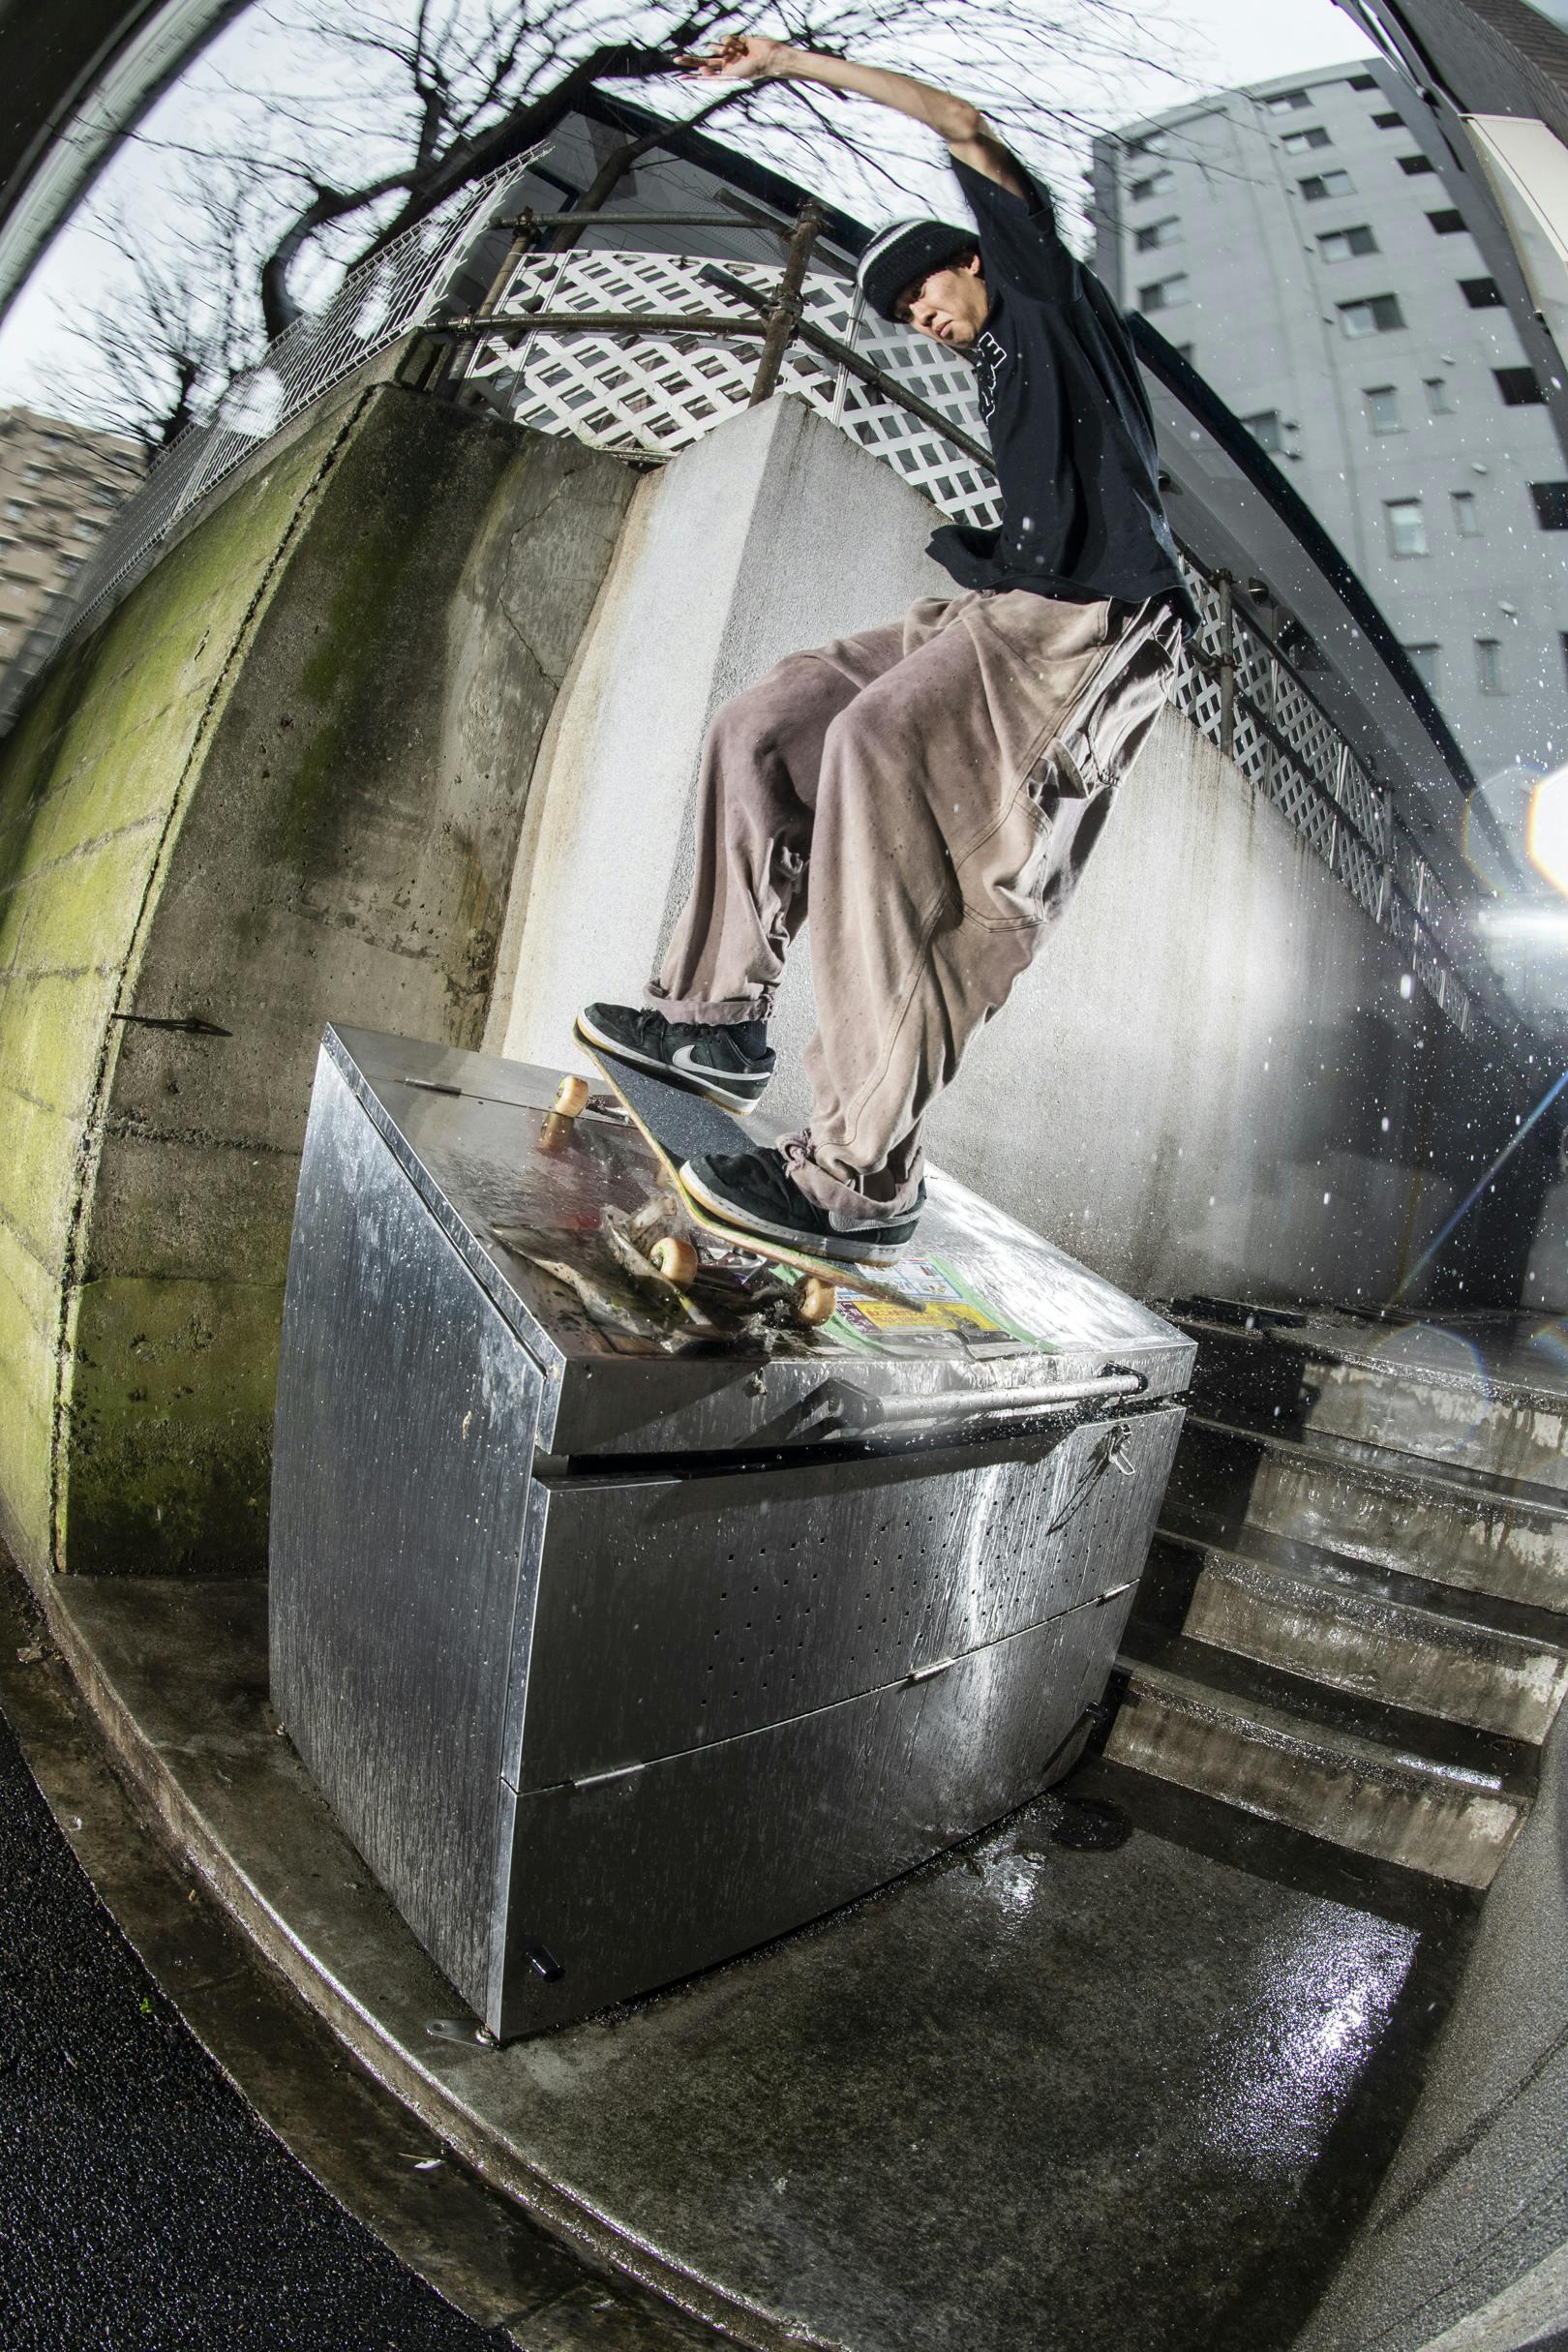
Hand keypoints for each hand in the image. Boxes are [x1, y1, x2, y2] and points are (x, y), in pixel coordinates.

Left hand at [675, 32, 789, 80]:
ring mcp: (729, 52)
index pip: (705, 76)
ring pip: (715, 47)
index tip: (680, 77)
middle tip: (675, 60)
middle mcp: (725, 64)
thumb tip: (700, 69)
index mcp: (725, 75)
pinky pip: (725, 38)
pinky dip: (731, 42)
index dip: (693, 76)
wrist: (768, 57)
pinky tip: (741, 46)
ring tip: (737, 53)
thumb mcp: (733, 75)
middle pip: (703, 61)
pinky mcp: (734, 41)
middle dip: (690, 60)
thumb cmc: (752, 70)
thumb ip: (716, 73)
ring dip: (721, 49)